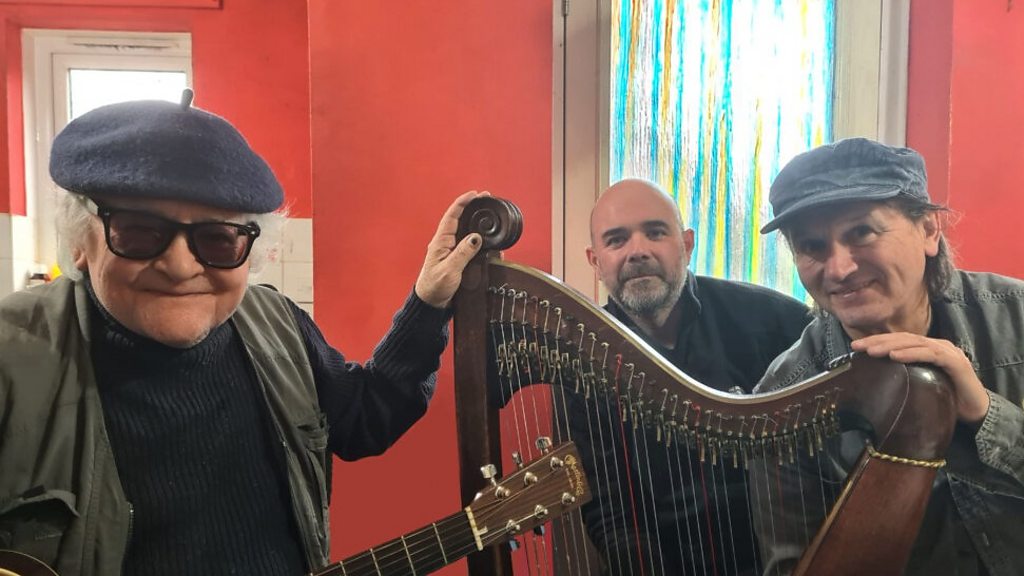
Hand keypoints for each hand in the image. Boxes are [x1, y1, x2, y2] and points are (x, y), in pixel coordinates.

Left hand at [414, 190, 487, 307]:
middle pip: (461, 219)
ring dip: (478, 223)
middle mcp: (446, 243)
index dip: (463, 202)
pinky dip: (481, 240)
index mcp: (441, 241)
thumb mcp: (450, 270)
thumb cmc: (435, 287)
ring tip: (491, 215)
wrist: (431, 303)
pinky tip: (491, 241)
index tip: (475, 194)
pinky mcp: (458, 259)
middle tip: (488, 199)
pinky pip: (470, 245)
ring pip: (466, 231)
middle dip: (474, 208)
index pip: (452, 215)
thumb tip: (476, 237)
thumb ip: (463, 253)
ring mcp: (452, 250)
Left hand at [851, 333, 989, 424]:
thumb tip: (873, 383)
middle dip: (878, 341)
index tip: (855, 347)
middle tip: (856, 346)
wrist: (977, 412)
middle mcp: (937, 346)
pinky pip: (931, 354)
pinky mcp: (956, 362)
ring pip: (915, 343)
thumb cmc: (946, 399)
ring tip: (872, 351)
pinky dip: (912, 353)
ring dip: (891, 345)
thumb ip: (904, 379)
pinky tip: (895, 356)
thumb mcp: (919, 386)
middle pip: (903, 338)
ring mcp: (947, 352)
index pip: (898, 341)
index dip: (876, 341)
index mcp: (927, 349)